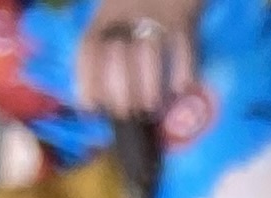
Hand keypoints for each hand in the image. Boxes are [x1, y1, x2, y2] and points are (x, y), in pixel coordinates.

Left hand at [69, 0, 191, 119]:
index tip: (90, 107)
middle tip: (125, 113)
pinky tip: (180, 88)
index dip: (86, 78)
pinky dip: (183, 70)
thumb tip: (103, 94)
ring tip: (150, 107)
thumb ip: (110, 46)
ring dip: (147, 83)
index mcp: (106, 15)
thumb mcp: (118, 15)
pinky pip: (184, 47)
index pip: (88, 47)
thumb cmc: (143, 5)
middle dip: (118, 87)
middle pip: (116, 52)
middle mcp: (126, 15)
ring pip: (147, 51)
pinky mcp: (184, 21)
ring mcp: (156, 17)